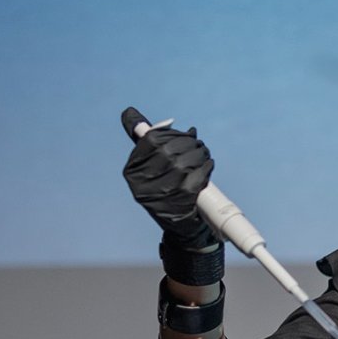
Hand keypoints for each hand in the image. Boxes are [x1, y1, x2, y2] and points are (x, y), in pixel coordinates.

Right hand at [121, 107, 215, 247]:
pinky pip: (197, 176)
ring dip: (200, 154)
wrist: (181, 226)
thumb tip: (129, 112)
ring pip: (184, 162)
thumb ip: (143, 139)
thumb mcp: (151, 165)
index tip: (184, 135)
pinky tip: (207, 166)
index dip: (171, 134)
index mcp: (131, 171)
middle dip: (188, 143)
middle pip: (169, 150)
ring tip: (204, 154)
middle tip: (199, 144)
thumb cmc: (166, 188)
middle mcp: (140, 184)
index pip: (151, 140)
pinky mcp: (179, 202)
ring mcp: (160, 194)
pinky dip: (206, 167)